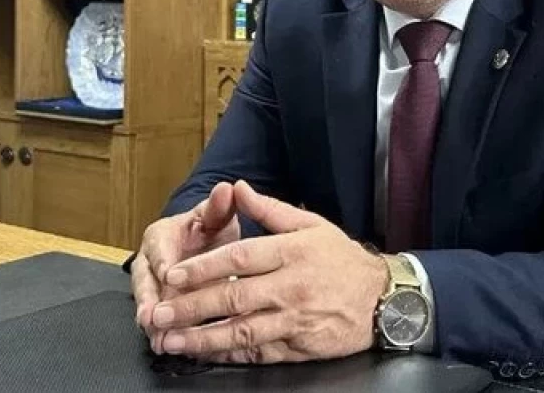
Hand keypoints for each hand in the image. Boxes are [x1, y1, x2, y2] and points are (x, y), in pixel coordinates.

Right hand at [131, 182, 239, 348]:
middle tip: (150, 317)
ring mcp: (153, 287)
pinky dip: (162, 333)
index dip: (162, 260)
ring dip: (152, 322)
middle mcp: (149, 262)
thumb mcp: (216, 215)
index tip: (167, 273)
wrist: (205, 245)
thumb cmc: (209, 228)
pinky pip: (158, 320)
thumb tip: (227, 188)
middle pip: (144, 282)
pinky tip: (166, 346)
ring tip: (158, 339)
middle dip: (147, 300)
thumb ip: (219, 205)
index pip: (158, 247)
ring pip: (148, 304)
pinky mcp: (160, 305)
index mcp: (160, 236)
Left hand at [149, 180, 387, 363]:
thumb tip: (237, 188)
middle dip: (191, 307)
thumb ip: (270, 209)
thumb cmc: (343, 260)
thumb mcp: (311, 226)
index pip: (239, 258)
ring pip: (241, 331)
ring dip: (202, 338)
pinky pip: (258, 353)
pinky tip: (207, 355)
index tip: (173, 275)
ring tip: (172, 341)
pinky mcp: (299, 346)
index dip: (202, 268)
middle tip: (159, 314)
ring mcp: (294, 320)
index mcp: (291, 252)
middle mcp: (291, 287)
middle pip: (233, 297)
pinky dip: (230, 355)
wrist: (384, 300)